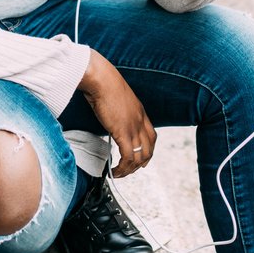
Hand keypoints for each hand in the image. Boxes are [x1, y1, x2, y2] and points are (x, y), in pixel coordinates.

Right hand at [78, 50, 156, 178]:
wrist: (101, 79)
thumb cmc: (104, 83)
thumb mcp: (117, 98)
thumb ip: (118, 109)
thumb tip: (111, 116)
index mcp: (140, 112)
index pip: (152, 136)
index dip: (148, 150)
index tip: (141, 159)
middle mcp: (140, 121)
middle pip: (149, 149)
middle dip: (141, 164)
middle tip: (130, 170)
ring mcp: (133, 127)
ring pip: (140, 157)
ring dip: (130, 170)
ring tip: (120, 174)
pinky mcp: (123, 132)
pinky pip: (128, 157)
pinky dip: (123, 168)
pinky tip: (115, 170)